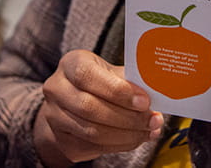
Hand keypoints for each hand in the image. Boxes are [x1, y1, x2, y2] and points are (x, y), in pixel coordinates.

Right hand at [34, 50, 162, 165]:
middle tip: (154, 120)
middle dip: (127, 117)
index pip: (88, 76)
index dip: (117, 90)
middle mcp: (56, 89)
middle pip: (90, 108)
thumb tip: (156, 91)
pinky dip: (121, 144)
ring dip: (127, 134)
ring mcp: (54, 117)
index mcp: (70, 64)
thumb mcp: (111, 71)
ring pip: (92, 132)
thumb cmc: (101, 80)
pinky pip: (93, 147)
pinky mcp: (63, 140)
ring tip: (150, 131)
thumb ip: (129, 79)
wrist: (76, 100)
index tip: (144, 101)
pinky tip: (137, 138)